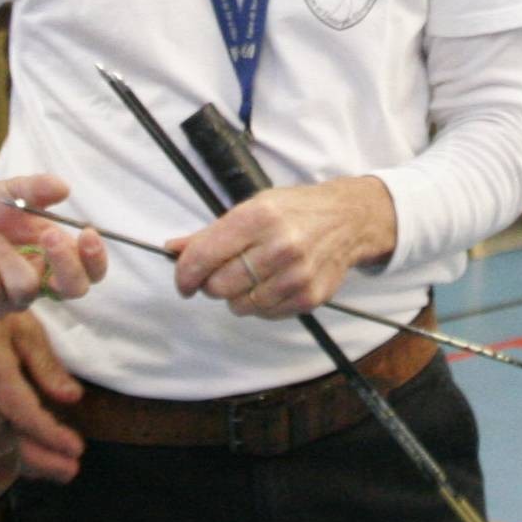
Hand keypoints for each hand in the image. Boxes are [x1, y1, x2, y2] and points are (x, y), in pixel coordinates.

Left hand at [0, 174, 106, 312]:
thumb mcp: (9, 191)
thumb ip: (35, 189)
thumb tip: (64, 188)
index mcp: (56, 254)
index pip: (90, 269)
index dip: (96, 259)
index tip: (87, 234)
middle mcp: (41, 280)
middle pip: (74, 289)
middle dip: (64, 263)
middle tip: (47, 235)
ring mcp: (14, 298)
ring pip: (25, 287)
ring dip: (3, 254)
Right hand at [0, 301, 86, 481]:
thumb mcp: (27, 329)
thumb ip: (47, 366)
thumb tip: (73, 398)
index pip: (21, 412)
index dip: (48, 435)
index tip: (75, 448)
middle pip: (2, 440)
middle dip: (38, 461)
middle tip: (71, 469)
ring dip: (25, 463)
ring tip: (59, 469)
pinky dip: (10, 455)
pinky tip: (34, 461)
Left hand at [168, 176, 397, 318]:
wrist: (347, 219)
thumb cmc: (296, 210)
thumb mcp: (252, 207)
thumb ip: (210, 233)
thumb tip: (174, 249)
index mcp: (258, 217)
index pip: (204, 256)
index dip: (185, 274)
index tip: (183, 282)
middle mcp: (279, 245)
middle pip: (219, 286)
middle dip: (212, 284)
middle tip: (222, 273)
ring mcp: (296, 274)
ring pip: (240, 305)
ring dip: (237, 295)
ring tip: (253, 275)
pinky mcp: (309, 297)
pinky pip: (265, 314)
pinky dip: (260, 304)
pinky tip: (271, 283)